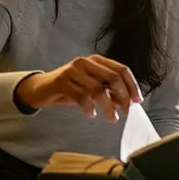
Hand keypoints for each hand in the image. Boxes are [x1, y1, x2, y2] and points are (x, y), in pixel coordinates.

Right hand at [15, 55, 142, 121]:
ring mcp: (73, 70)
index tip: (137, 101)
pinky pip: (81, 97)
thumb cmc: (70, 89)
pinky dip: (89, 108)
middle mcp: (86, 62)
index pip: (122, 69)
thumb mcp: (92, 90)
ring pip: (98, 89)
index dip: (132, 85)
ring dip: (108, 106)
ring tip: (111, 118)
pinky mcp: (61, 81)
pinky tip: (91, 114)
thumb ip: (109, 93)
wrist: (40, 89)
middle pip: (113, 77)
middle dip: (123, 96)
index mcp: (97, 61)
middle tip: (125, 111)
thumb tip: (128, 102)